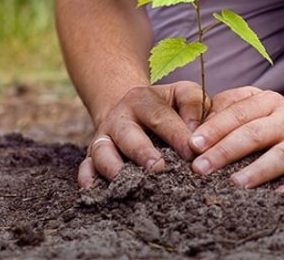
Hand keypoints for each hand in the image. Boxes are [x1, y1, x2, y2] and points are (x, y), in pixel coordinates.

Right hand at [78, 81, 208, 187]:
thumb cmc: (166, 105)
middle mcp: (120, 117)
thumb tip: (197, 135)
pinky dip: (87, 178)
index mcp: (142, 99)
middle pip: (128, 135)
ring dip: (115, 167)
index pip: (160, 116)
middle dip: (143, 153)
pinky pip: (85, 166)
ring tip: (131, 183)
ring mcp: (104, 136)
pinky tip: (94, 190)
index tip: (191, 152)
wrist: (131, 108)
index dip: (176, 134)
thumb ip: (194, 106)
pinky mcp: (93, 154)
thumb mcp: (181, 93)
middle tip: (159, 169)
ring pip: (102, 151)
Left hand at [188, 87, 283, 191]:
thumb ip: (233, 105)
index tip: (193, 144)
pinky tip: (275, 199)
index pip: (238, 113)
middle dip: (224, 151)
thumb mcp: (262, 102)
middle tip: (200, 167)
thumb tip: (200, 121)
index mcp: (269, 102)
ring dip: (256, 170)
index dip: (214, 128)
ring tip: (234, 183)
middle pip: (253, 133)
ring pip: (279, 156)